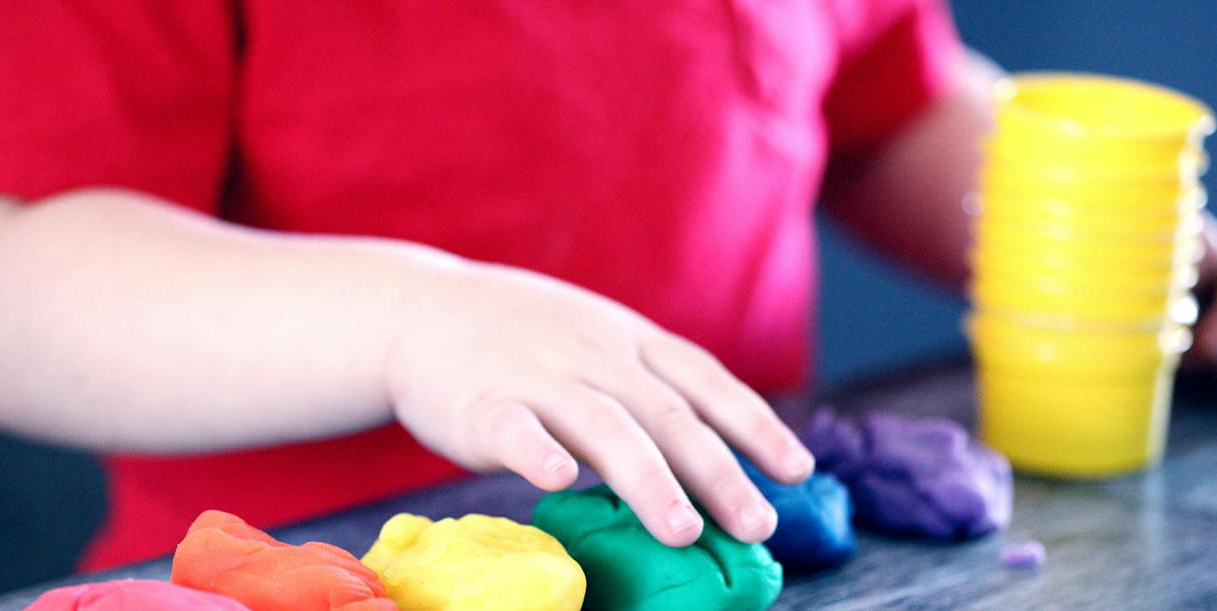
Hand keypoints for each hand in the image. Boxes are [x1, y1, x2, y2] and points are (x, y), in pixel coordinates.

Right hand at [381, 260, 813, 545]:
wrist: (418, 310)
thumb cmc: (520, 337)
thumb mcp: (595, 339)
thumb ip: (646, 386)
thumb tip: (717, 454)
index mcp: (627, 339)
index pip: (704, 380)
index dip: (755, 424)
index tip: (798, 470)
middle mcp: (593, 353)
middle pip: (667, 413)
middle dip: (718, 471)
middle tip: (757, 525)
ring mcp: (537, 375)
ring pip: (603, 426)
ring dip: (648, 480)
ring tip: (683, 531)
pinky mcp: (480, 403)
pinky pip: (513, 428)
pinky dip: (538, 453)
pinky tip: (561, 481)